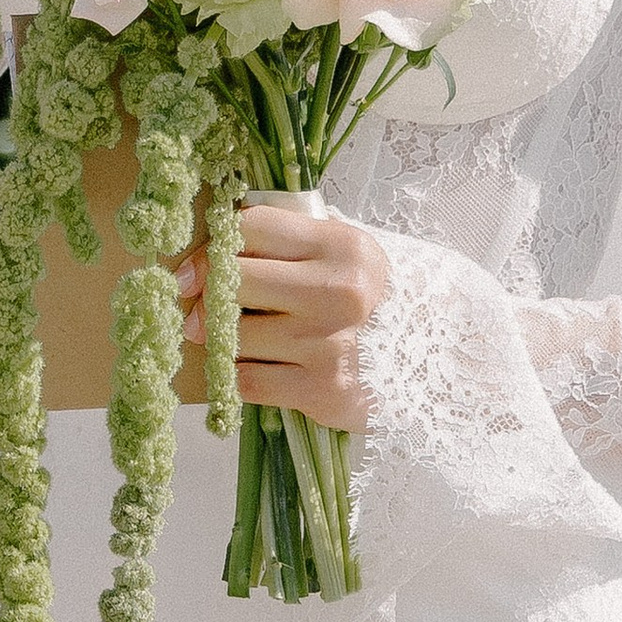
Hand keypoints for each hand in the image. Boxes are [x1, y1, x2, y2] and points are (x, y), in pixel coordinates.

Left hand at [178, 195, 390, 431]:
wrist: (426, 357)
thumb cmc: (360, 297)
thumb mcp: (334, 253)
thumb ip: (278, 243)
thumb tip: (197, 266)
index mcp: (343, 247)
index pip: (251, 229)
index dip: (212, 248)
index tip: (195, 270)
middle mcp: (340, 293)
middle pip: (235, 281)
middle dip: (209, 296)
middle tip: (201, 308)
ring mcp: (332, 346)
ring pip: (234, 336)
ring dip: (224, 339)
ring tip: (238, 337)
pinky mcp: (324, 392)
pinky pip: (246, 381)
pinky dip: (238, 375)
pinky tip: (256, 365)